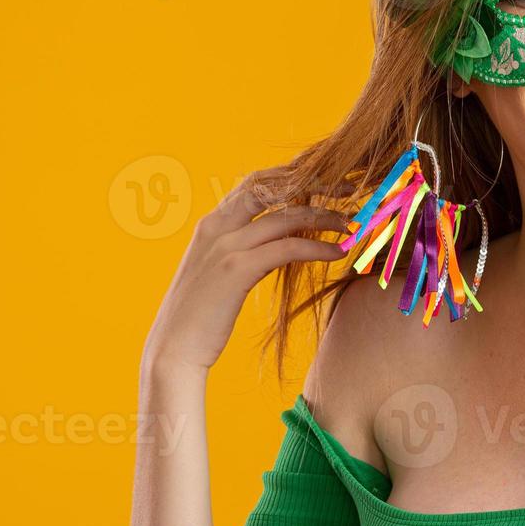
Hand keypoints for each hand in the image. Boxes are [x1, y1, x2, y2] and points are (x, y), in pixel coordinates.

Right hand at [141, 166, 353, 375]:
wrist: (172, 349)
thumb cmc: (199, 316)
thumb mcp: (219, 272)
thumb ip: (244, 250)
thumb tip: (283, 241)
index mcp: (211, 223)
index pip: (257, 182)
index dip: (294, 175)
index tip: (327, 179)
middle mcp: (216, 226)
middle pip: (272, 186)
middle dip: (315, 181)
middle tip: (349, 187)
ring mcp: (225, 246)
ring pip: (286, 216)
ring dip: (326, 217)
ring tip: (352, 224)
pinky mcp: (235, 270)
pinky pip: (287, 248)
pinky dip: (318, 248)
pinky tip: (338, 253)